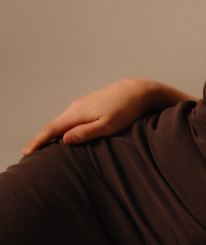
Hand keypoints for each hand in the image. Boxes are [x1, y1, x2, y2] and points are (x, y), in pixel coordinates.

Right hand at [21, 79, 155, 154]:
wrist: (138, 91)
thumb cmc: (126, 110)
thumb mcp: (108, 125)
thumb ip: (86, 133)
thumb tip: (64, 139)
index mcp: (78, 113)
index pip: (52, 129)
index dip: (38, 141)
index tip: (26, 153)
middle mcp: (76, 107)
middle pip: (53, 125)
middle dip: (40, 139)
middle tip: (28, 153)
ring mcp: (82, 104)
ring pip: (62, 121)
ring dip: (51, 133)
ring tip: (41, 147)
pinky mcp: (90, 104)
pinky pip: (70, 118)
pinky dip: (62, 127)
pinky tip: (63, 134)